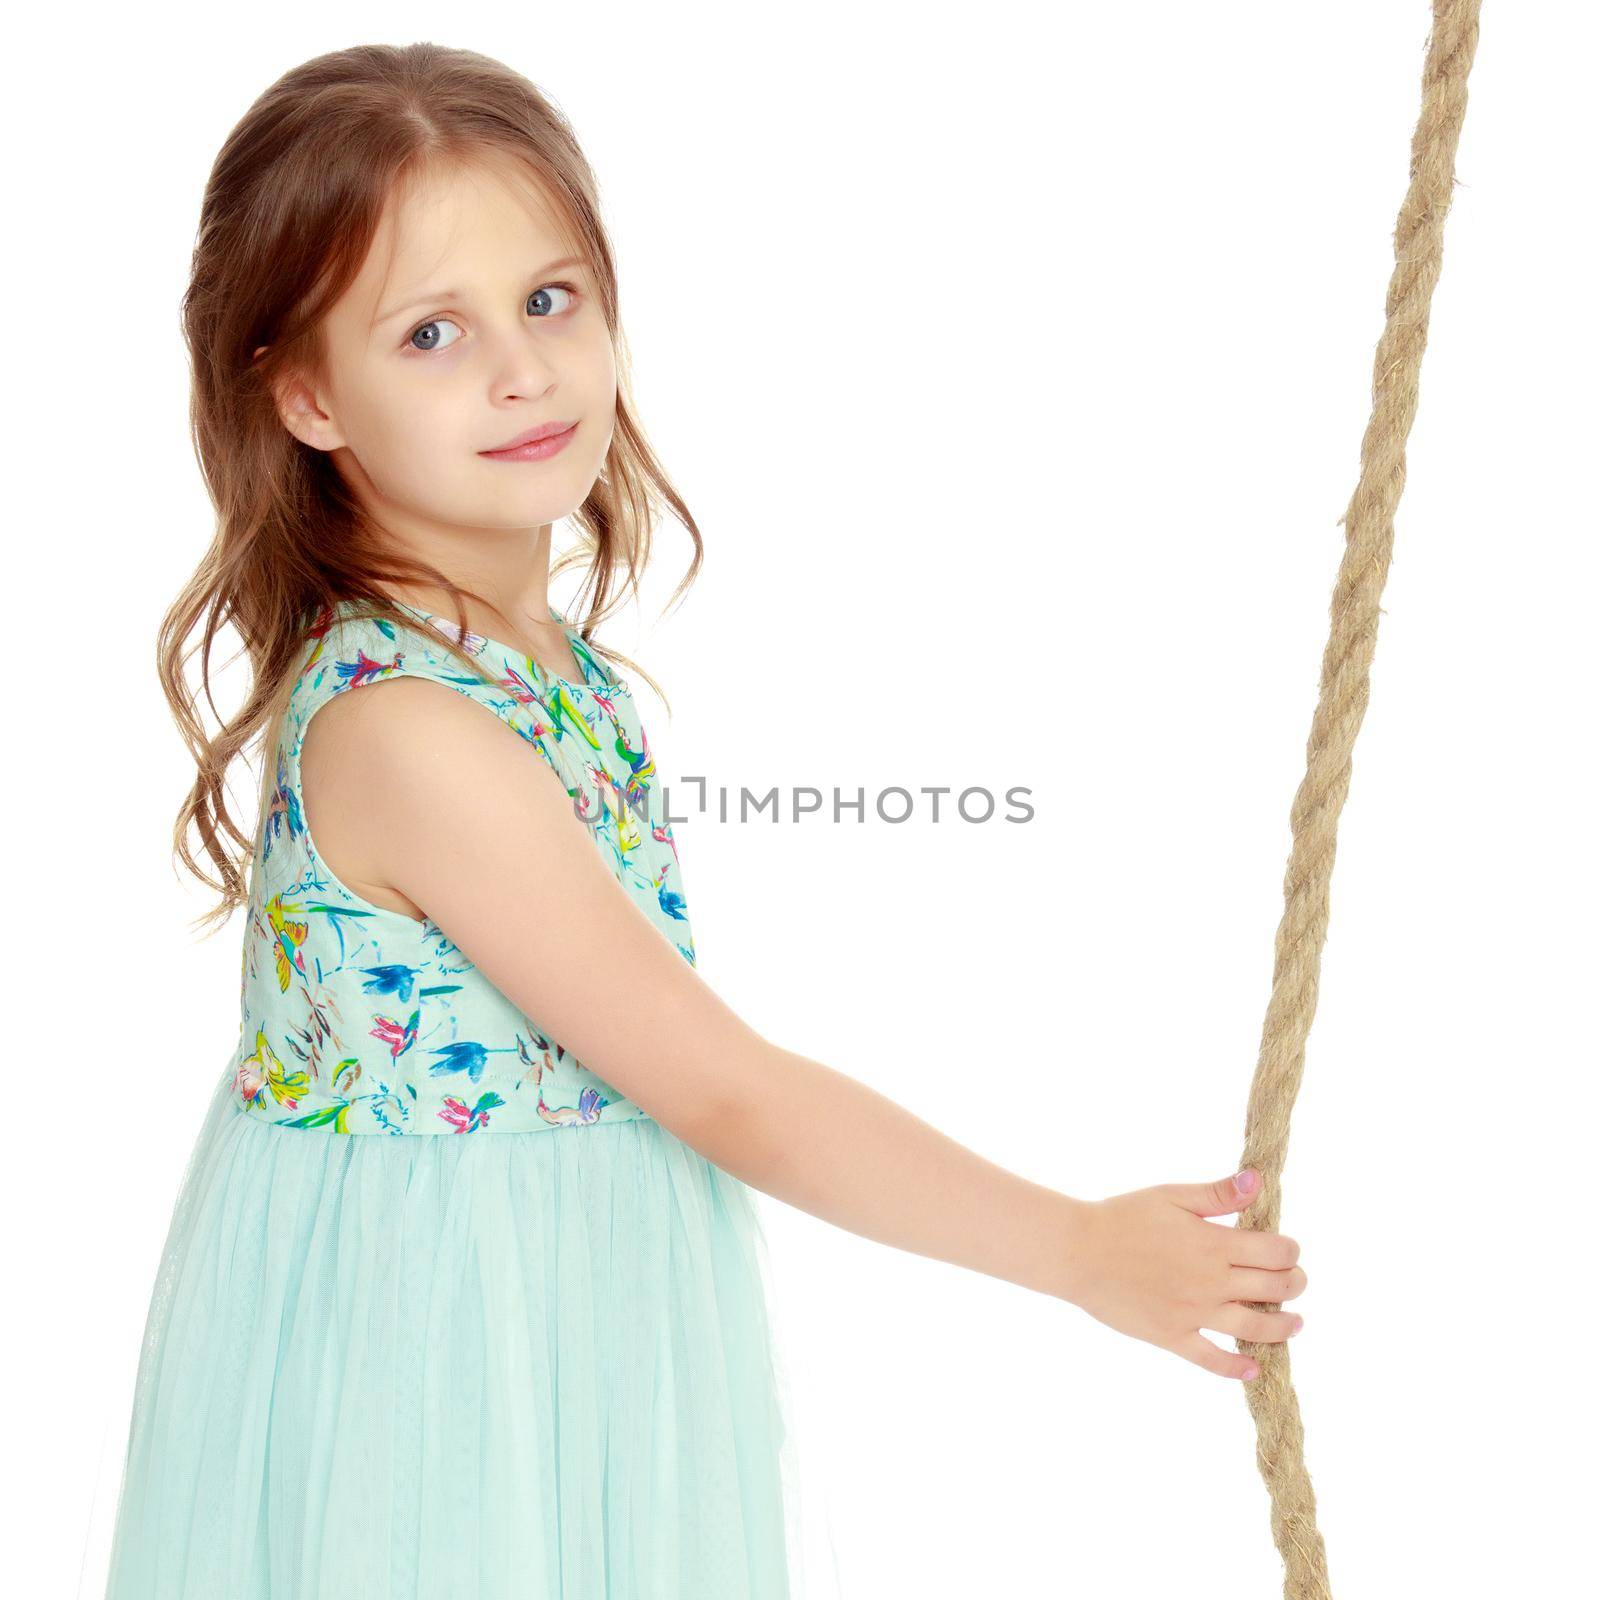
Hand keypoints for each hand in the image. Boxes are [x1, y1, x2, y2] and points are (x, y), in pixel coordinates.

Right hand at [1062, 1168, 1305, 1381]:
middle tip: (1294, 1280)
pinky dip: (1237, 1368)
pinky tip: (1253, 1367)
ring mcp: (1193, 1313)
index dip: (1290, 1249)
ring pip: (1256, 1327)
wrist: (1077, 1251)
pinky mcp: (1172, 1337)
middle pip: (1275, 1288)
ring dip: (1283, 1326)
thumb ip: (1216, 1193)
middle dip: (1294, 1283)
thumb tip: (1257, 1181)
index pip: (1276, 1251)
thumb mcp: (1170, 1195)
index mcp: (1213, 1243)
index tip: (1286, 1248)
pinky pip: (1212, 1360)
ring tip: (1294, 1323)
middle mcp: (1211, 1282)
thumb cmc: (1122, 1216)